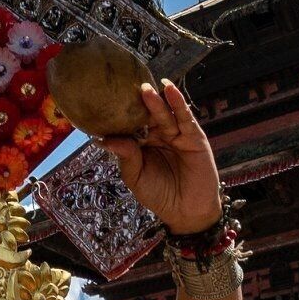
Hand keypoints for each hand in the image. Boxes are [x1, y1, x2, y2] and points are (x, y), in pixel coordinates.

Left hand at [97, 82, 221, 234]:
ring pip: (164, 114)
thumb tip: (104, 140)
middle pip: (147, 116)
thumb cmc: (159, 195)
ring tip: (145, 88)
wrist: (187, 212)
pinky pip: (184, 117)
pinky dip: (178, 103)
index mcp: (142, 144)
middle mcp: (158, 136)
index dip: (121, 114)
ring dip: (155, 100)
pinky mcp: (193, 136)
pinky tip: (170, 89)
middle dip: (138, 103)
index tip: (107, 101)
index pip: (130, 125)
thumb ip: (125, 157)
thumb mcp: (136, 178)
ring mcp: (176, 135)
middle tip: (125, 88)